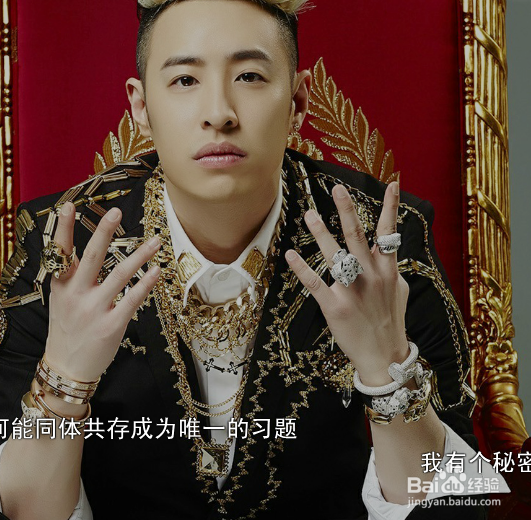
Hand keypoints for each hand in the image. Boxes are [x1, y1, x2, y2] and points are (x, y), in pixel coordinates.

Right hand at [44, 201, 160, 381]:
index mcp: (61, 285)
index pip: (60, 252)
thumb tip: (92, 250)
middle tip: (116, 212)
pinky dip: (145, 284)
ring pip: (118, 275)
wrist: (67, 367)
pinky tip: (156, 271)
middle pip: (91, 257)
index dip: (64, 228)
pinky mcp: (111, 325)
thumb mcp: (61, 300)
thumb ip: (72, 277)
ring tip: (155, 241)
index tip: (70, 205)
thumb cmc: (68, 330)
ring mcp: (94, 310)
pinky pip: (132, 300)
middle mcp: (76, 294)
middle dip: (103, 232)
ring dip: (139, 256)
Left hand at [285, 182, 409, 385]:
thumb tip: (387, 249)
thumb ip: (390, 267)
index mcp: (387, 270)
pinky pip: (315, 283)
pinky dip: (302, 268)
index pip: (389, 232)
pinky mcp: (335, 306)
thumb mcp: (398, 290)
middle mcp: (371, 276)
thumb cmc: (391, 321)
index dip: (391, 207)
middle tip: (337, 189)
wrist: (384, 356)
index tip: (392, 184)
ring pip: (336, 255)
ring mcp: (352, 291)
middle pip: (357, 236)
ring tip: (310, 214)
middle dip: (347, 210)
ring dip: (321, 233)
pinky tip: (290, 254)